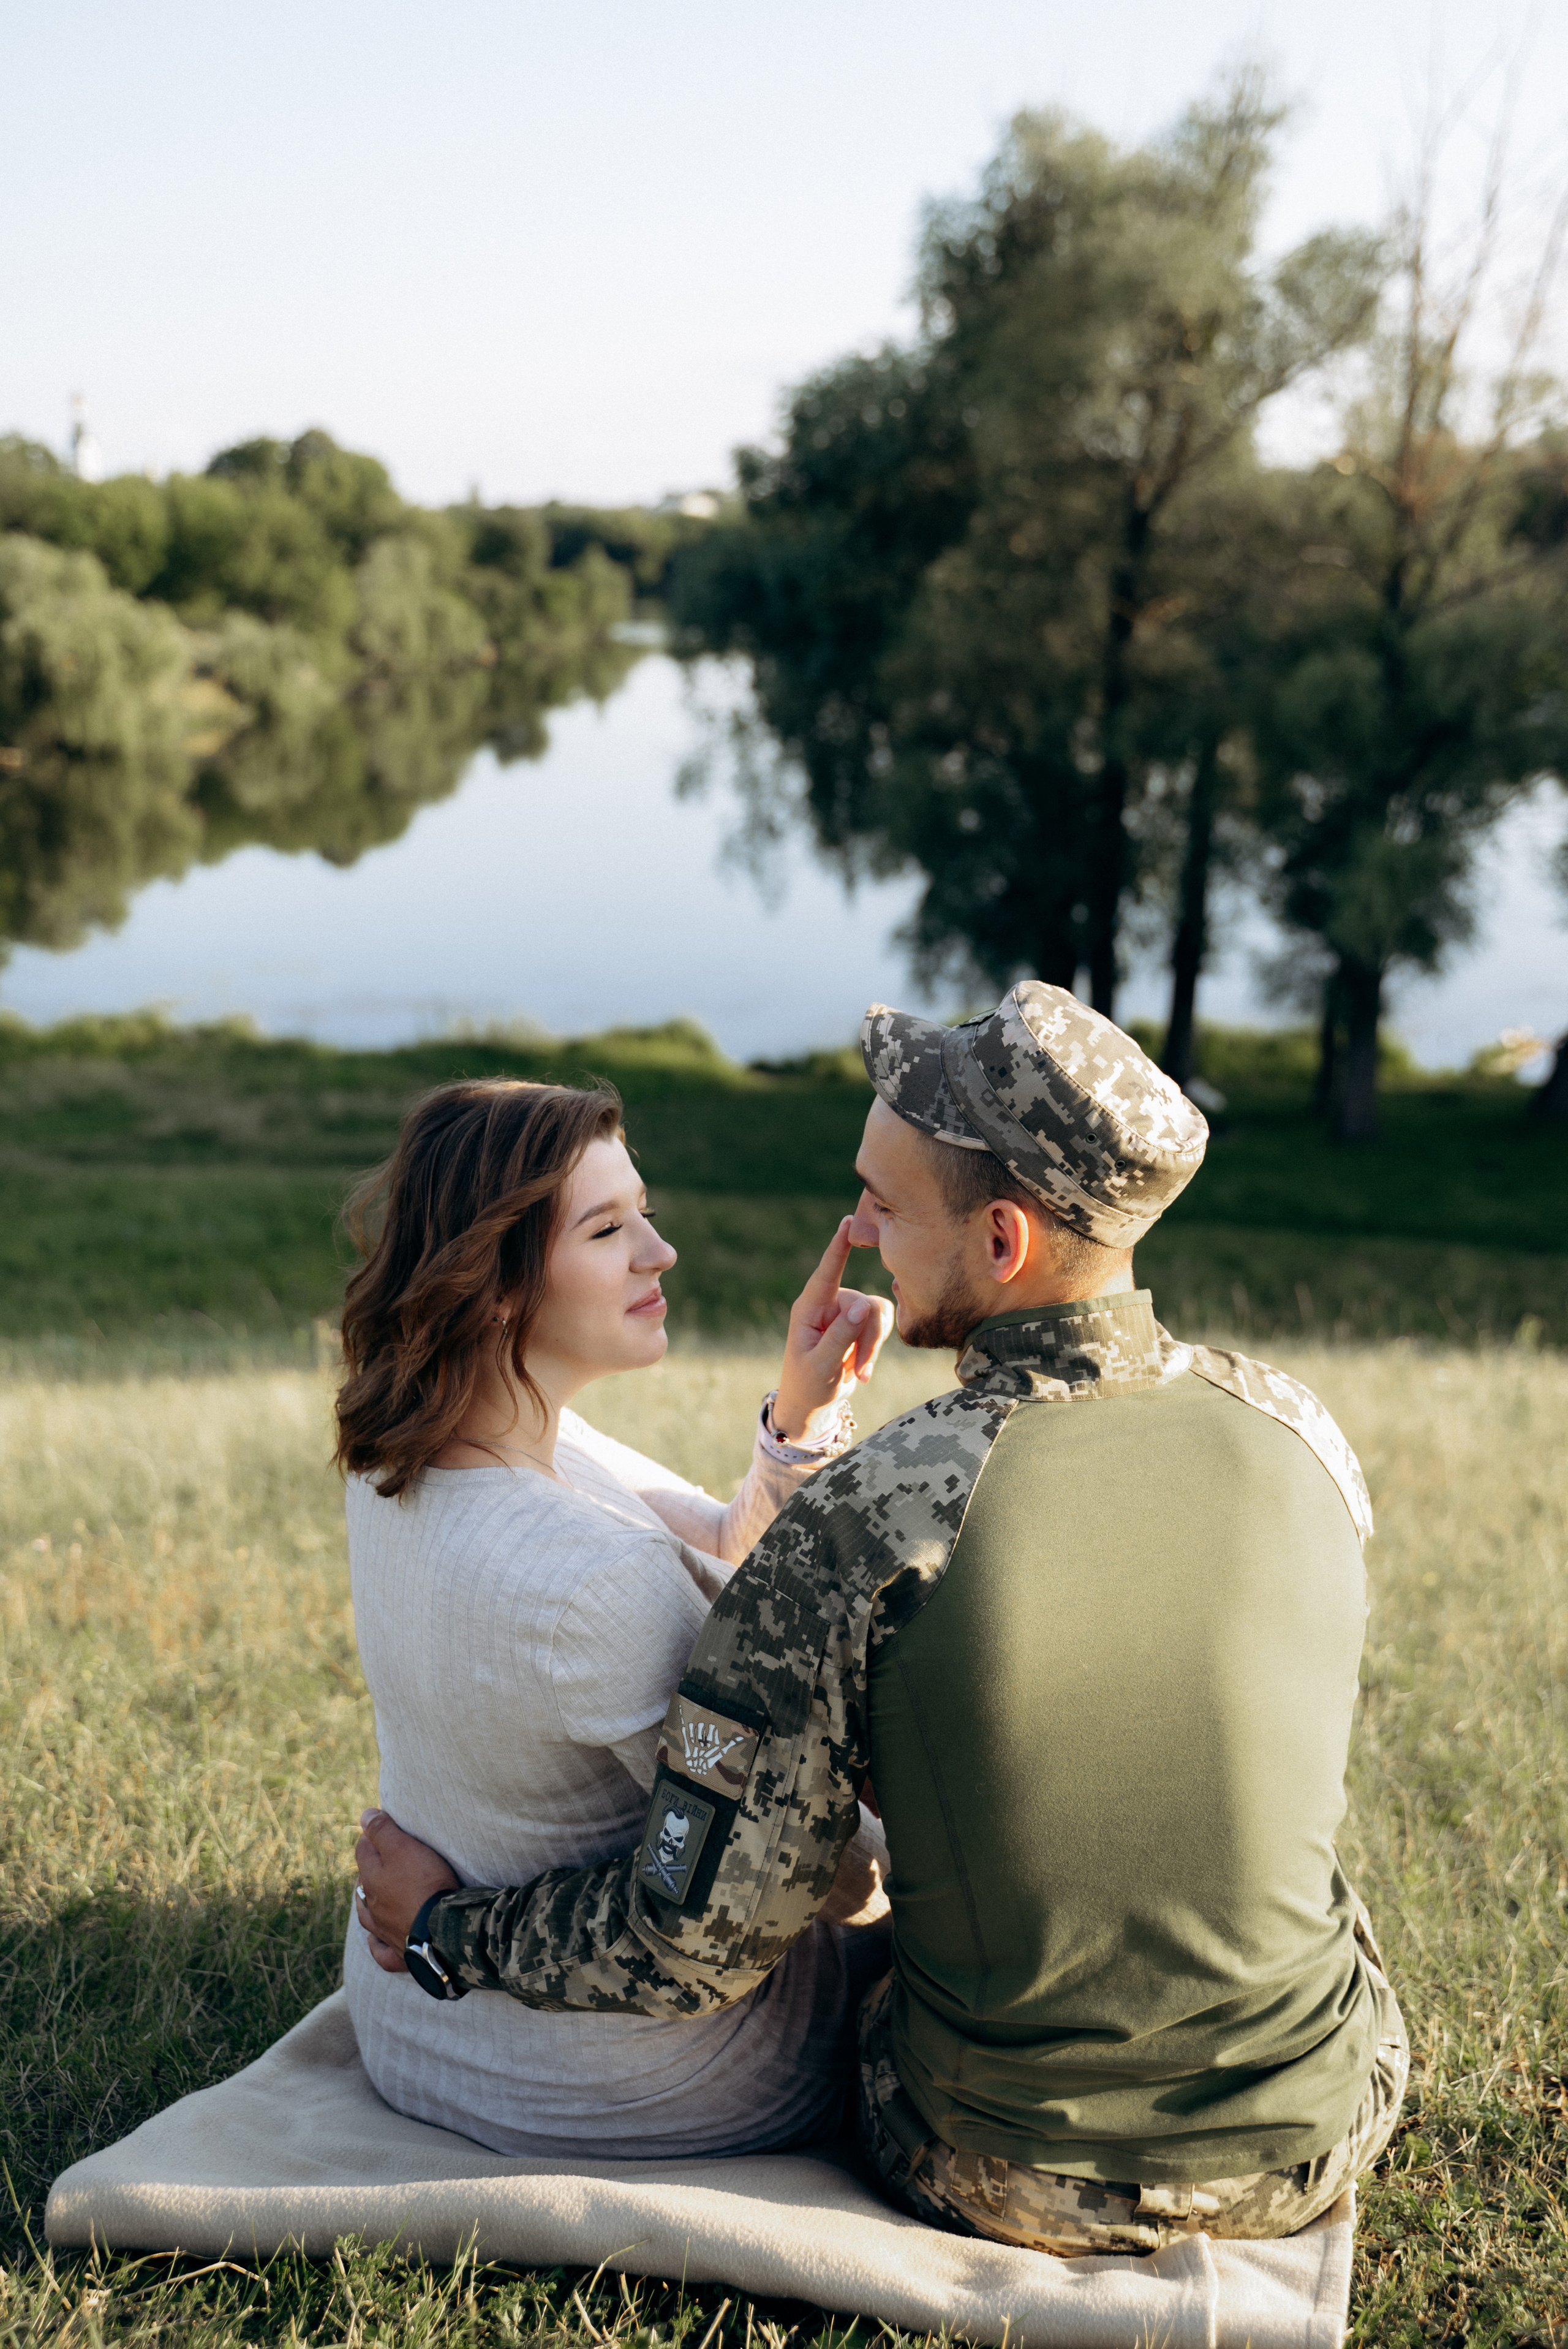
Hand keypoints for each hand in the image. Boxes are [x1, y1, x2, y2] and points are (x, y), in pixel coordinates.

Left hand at [354, 1807, 460, 1974]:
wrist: (443, 1930)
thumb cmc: (424, 1883)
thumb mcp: (403, 1848)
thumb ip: (383, 1831)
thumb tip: (363, 1815)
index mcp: (372, 1880)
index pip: (364, 1851)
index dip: (371, 1836)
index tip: (381, 1827)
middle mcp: (373, 1907)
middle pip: (364, 1884)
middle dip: (370, 1869)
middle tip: (380, 1858)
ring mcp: (385, 1931)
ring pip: (368, 1916)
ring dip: (367, 1904)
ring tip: (368, 1896)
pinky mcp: (400, 1952)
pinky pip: (381, 1951)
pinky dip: (376, 1945)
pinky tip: (373, 1940)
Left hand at [772, 1217, 894, 1443]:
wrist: (811, 1404)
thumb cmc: (808, 1384)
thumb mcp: (822, 1364)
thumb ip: (842, 1335)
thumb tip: (863, 1305)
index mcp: (809, 1308)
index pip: (826, 1271)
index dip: (839, 1246)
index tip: (849, 1221)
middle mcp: (828, 1304)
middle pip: (865, 1304)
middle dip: (869, 1338)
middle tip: (861, 1370)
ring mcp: (845, 1312)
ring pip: (878, 1314)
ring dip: (873, 1347)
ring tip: (859, 1373)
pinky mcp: (859, 1323)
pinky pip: (882, 1324)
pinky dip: (876, 1349)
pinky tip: (862, 1370)